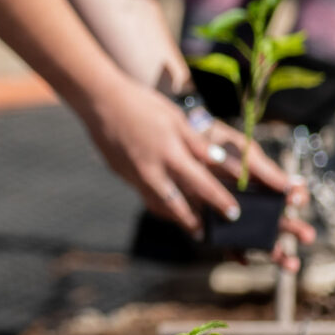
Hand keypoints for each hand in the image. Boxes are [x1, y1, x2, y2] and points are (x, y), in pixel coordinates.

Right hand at [83, 81, 255, 234]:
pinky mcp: (121, 174)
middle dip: (192, 222)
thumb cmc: (142, 103)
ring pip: (157, 205)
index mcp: (171, 154)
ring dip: (174, 217)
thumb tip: (219, 160)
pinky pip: (143, 195)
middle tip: (204, 233)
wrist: (100, 101)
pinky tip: (163, 203)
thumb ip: (196, 143)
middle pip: (177, 206)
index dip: (220, 201)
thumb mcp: (175, 118)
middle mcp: (152, 171)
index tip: (233, 213)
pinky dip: (157, 204)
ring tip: (186, 224)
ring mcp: (134, 175)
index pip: (202, 185)